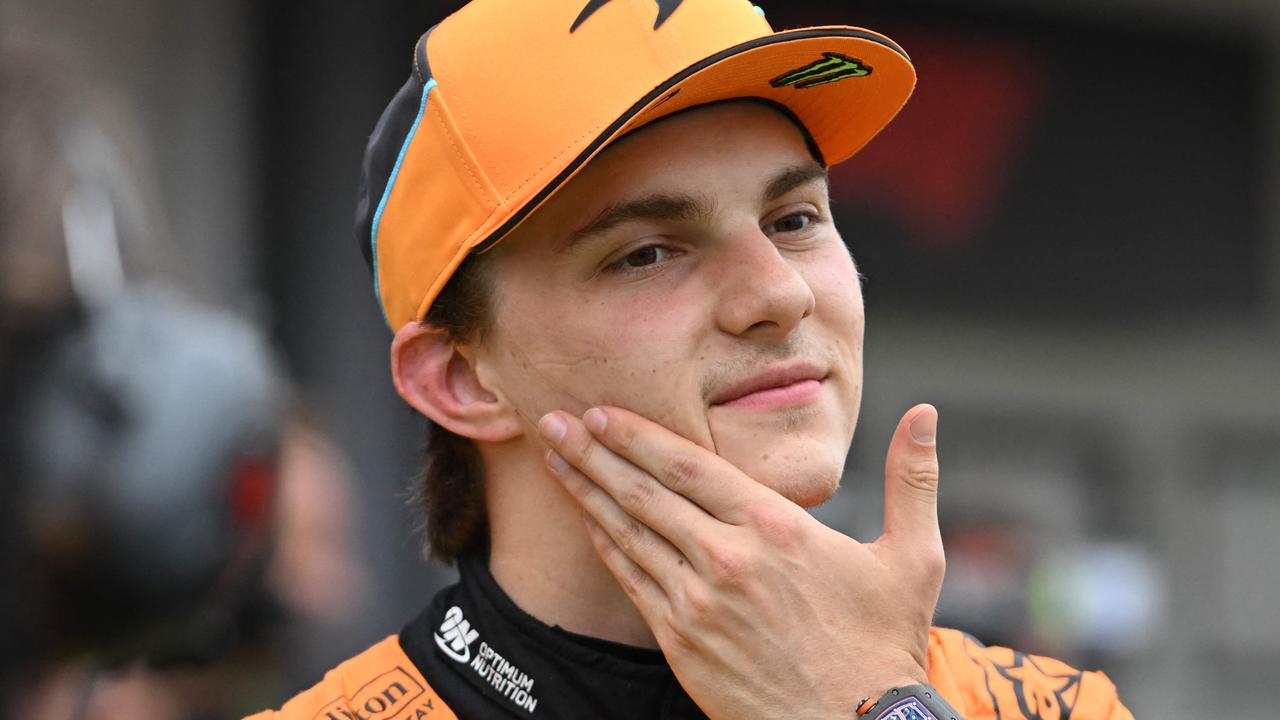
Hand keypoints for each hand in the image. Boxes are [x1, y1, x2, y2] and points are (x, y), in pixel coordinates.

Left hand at [537, 404, 944, 719]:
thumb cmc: (883, 646)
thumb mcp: (914, 558)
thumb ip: (913, 479)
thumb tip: (927, 415)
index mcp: (775, 528)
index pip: (690, 467)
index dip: (638, 435)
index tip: (601, 411)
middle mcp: (728, 559)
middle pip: (645, 492)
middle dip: (593, 452)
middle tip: (552, 422)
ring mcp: (698, 603)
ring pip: (628, 533)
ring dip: (586, 492)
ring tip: (555, 460)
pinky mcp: (682, 642)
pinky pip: (632, 582)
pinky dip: (606, 546)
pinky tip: (587, 521)